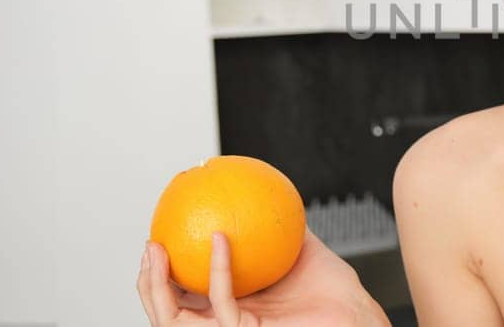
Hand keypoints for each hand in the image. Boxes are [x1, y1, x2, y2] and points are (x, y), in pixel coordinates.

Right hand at [136, 228, 389, 326]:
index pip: (183, 299)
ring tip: (160, 248)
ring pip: (175, 321)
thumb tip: (263, 191)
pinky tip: (219, 239)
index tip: (157, 240)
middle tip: (150, 244)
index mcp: (232, 309)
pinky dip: (216, 269)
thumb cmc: (334, 290)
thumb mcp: (299, 249)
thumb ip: (279, 226)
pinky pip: (222, 303)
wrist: (355, 314)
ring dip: (159, 286)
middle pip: (168, 313)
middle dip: (148, 283)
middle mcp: (226, 325)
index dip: (161, 276)